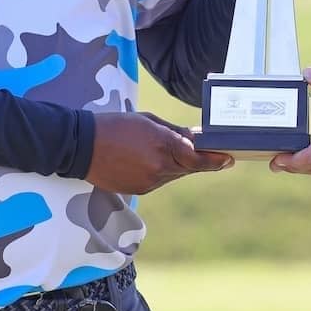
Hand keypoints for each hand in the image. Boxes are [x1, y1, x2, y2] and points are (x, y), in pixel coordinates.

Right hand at [86, 111, 232, 193]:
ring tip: (162, 149)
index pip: (197, 159)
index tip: (229, 159)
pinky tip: (147, 159)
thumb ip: (174, 132)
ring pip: (173, 175)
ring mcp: (148, 182)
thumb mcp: (148, 121)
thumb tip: (195, 140)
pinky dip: (160, 171)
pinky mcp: (139, 189)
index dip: (216, 160)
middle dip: (199, 161)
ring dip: (176, 165)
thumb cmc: (115, 126)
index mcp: (163, 145)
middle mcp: (159, 167)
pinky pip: (158, 180)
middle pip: (189, 168)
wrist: (81, 147)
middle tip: (212, 154)